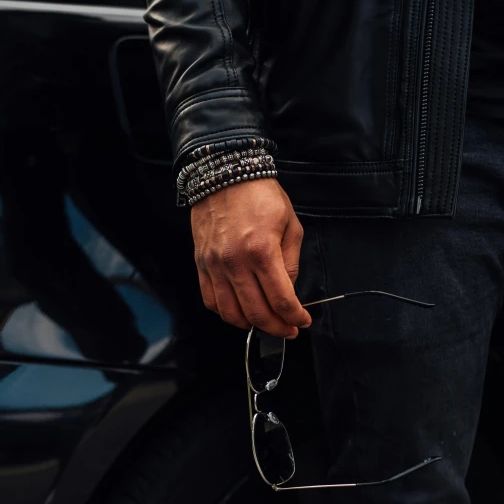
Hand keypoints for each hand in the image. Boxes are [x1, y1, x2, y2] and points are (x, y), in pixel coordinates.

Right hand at [191, 177, 311, 337]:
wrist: (224, 174)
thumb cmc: (260, 196)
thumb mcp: (290, 225)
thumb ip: (291, 262)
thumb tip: (288, 291)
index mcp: (262, 251)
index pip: (281, 300)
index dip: (295, 317)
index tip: (302, 321)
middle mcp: (235, 263)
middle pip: (256, 313)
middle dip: (277, 328)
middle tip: (288, 329)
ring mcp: (215, 266)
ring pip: (231, 314)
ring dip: (251, 325)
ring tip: (264, 322)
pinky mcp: (201, 264)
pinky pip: (211, 301)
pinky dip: (226, 313)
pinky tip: (240, 311)